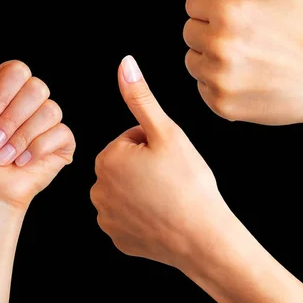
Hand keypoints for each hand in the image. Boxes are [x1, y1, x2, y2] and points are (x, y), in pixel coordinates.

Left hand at [0, 15, 75, 208]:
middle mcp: (30, 99)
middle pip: (38, 88)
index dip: (1, 97)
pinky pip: (62, 132)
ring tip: (6, 155)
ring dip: (21, 139)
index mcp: (7, 86)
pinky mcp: (63, 140)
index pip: (19, 70)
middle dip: (10, 121)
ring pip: (51, 110)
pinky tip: (24, 161)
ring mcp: (49, 119)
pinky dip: (37, 150)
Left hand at [91, 56, 233, 269]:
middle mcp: (98, 190)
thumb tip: (124, 63)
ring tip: (170, 197)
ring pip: (128, 191)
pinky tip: (164, 217)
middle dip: (147, 166)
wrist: (204, 238)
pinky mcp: (119, 239)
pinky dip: (145, 215)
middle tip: (173, 177)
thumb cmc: (188, 182)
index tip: (171, 159)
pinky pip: (130, 218)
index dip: (155, 144)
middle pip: (126, 165)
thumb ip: (141, 97)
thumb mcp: (166, 132)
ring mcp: (107, 218)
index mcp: (106, 159)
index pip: (131, 138)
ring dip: (145, 190)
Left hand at [183, 0, 302, 124]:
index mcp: (229, 10)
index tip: (240, 16)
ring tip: (246, 60)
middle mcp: (219, 44)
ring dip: (211, 58)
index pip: (192, 3)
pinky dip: (218, 84)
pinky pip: (201, 87)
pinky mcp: (220, 104)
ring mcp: (219, 78)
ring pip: (192, 61)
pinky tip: (246, 80)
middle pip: (189, 32)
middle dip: (211, 31)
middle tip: (245, 39)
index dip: (215, 6)